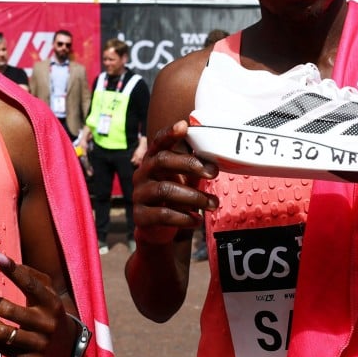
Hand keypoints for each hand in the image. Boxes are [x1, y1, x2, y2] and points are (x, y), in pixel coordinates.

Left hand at [0, 253, 71, 356]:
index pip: (30, 285)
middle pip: (10, 311)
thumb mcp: (48, 290)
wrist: (67, 343)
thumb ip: (29, 275)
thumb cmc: (50, 310)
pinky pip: (3, 349)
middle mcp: (46, 323)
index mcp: (51, 303)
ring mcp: (39, 344)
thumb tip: (4, 261)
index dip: (13, 271)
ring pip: (3, 333)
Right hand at [131, 120, 218, 244]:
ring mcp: (139, 194)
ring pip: (165, 190)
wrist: (160, 231)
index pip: (159, 142)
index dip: (170, 133)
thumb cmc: (177, 197)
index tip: (184, 125)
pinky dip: (184, 218)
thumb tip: (218, 152)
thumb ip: (195, 165)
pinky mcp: (140, 216)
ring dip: (194, 196)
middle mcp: (142, 173)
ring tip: (213, 204)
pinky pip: (163, 214)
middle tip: (212, 173)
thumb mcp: (185, 178)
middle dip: (189, 164)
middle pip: (162, 161)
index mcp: (153, 160)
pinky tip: (196, 221)